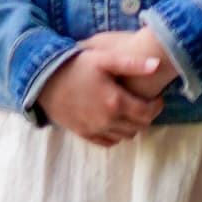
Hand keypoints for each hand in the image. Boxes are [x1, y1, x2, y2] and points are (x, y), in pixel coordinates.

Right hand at [37, 28, 177, 144]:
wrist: (43, 80)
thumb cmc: (75, 66)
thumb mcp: (104, 59)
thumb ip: (132, 63)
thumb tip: (157, 64)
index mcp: (115, 102)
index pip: (148, 113)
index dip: (157, 106)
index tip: (156, 97)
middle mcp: (106, 120)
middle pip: (139, 127)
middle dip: (147, 116)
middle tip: (144, 103)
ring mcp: (94, 130)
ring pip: (125, 136)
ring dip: (132, 125)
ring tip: (130, 110)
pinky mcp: (83, 134)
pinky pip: (108, 142)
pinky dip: (116, 134)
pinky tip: (115, 120)